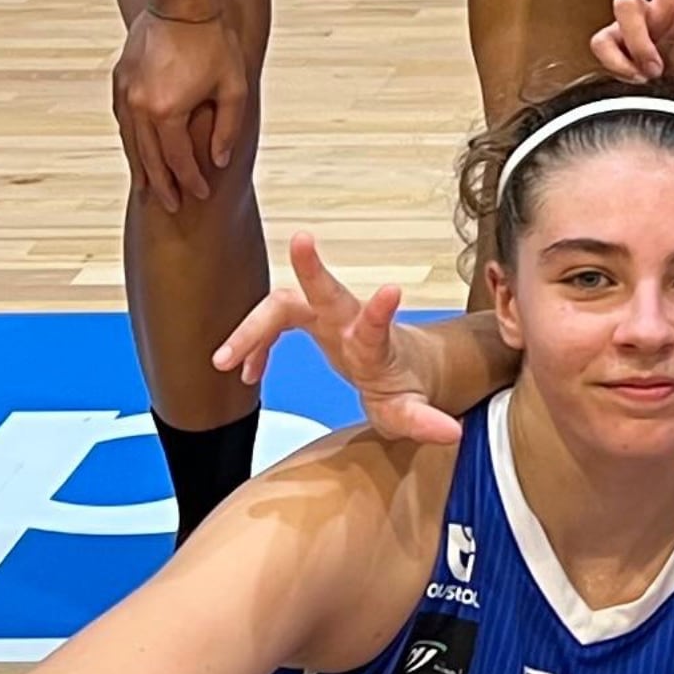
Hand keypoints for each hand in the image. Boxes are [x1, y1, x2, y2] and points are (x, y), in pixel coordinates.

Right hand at [114, 1, 251, 214]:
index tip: (199, 195)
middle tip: (170, 206)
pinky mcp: (120, 80)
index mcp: (167, 111)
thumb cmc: (214, 41)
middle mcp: (139, 107)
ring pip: (131, 141)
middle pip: (149, 158)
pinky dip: (132, 140)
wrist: (182, 2)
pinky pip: (124, 120)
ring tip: (148, 187)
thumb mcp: (233, 88)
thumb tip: (218, 161)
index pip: (177, 159)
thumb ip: (226, 128)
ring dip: (141, 167)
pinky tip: (138, 150)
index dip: (189, 180)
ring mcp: (125, 93)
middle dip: (161, 184)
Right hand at [217, 228, 463, 445]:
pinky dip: (255, 346)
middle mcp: (350, 324)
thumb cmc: (408, 386)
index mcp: (376, 347)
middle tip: (302, 240)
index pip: (377, 327)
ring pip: (285, 304)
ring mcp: (328, 319)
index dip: (380, 312)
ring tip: (223, 361)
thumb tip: (450, 434)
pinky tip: (245, 374)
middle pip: (328, 293)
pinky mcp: (310, 321)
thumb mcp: (412, 412)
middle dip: (313, 269)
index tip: (392, 290)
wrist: (406, 366)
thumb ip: (424, 422)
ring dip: (252, 326)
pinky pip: (273, 322)